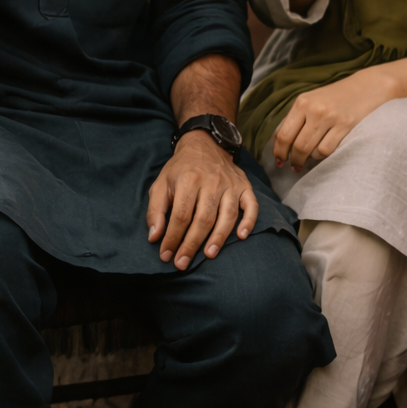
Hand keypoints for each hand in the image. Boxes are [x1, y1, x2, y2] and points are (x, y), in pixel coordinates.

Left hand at [147, 131, 257, 270]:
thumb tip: (155, 237)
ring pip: (227, 215)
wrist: (205, 144)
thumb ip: (155, 210)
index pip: (181, 215)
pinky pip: (251, 205)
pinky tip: (242, 236)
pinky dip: (249, 221)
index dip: (173, 238)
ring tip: (208, 255)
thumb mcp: (161, 183)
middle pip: (203, 219)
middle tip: (182, 263)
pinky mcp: (244, 186)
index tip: (166, 255)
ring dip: (218, 237)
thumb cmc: (181, 169)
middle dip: (191, 244)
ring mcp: (230, 184)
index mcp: (189, 180)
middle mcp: (211, 182)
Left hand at [273, 66, 399, 169]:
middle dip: (293, 160)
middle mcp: (315, 109)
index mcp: (302, 102)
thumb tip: (278, 142)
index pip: (284, 133)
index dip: (279, 151)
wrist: (366, 87)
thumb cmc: (336, 97)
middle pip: (297, 145)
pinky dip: (321, 156)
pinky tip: (322, 152)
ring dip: (307, 159)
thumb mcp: (312, 101)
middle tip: (294, 166)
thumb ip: (296, 119)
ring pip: (310, 150)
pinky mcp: (346, 126)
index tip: (279, 160)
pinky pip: (326, 150)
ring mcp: (331, 117)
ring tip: (309, 159)